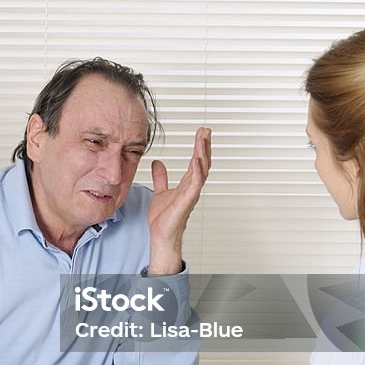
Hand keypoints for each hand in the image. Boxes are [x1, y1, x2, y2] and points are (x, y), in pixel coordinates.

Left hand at [147, 127, 211, 274]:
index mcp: (186, 184)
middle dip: (204, 146)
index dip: (199, 147)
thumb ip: (160, 177)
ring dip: (202, 153)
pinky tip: (196, 160)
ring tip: (203, 139)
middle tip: (206, 130)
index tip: (201, 132)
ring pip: (201, 170)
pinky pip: (194, 184)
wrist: (161, 234)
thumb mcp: (160, 191)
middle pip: (202, 162)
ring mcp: (191, 193)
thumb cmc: (163, 217)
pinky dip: (197, 171)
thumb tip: (158, 163)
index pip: (196, 161)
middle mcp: (191, 187)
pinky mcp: (187, 201)